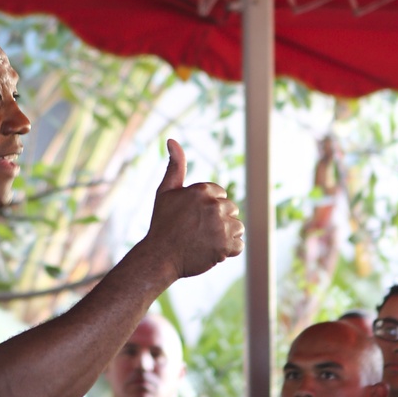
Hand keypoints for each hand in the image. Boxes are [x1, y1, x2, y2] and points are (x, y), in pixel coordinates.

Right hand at [144, 139, 243, 278]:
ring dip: (225, 235)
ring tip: (204, 240)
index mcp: (202, 190)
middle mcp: (214, 206)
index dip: (208, 207)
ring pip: (237, 228)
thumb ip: (175, 165)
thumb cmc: (162, 223)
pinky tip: (211, 250)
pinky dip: (228, 250)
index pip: (221, 195)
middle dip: (219, 219)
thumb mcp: (165, 191)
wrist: (159, 256)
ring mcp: (221, 227)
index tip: (193, 217)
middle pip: (231, 210)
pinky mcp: (226, 246)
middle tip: (198, 230)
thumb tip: (172, 140)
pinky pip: (238, 246)